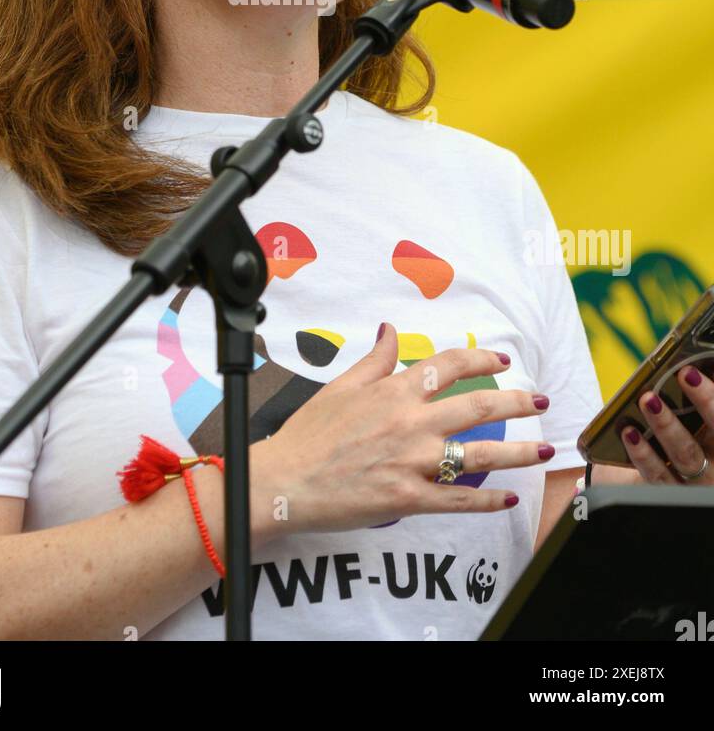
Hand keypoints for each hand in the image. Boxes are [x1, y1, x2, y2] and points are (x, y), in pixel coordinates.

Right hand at [256, 324, 554, 534]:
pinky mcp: (408, 499)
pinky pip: (457, 500)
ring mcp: (412, 462)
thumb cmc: (309, 434)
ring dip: (518, 451)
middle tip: (541, 400)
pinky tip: (509, 497)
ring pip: (478, 455)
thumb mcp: (339, 386)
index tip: (502, 358)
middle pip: (476, 407)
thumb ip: (373, 360)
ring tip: (545, 449)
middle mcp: (410, 423)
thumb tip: (390, 330)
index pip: (447, 366)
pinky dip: (487, 500)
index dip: (480, 358)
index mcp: (393, 392)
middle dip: (516, 402)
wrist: (285, 481)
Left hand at [612, 366, 713, 485]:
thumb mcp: (697, 424)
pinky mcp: (668, 493)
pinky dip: (642, 452)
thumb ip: (700, 400)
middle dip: (706, 402)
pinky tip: (630, 432)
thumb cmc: (685, 440)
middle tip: (685, 374)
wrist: (664, 481)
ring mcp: (695, 484)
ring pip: (686, 455)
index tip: (698, 371)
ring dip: (667, 424)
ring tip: (648, 399)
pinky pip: (656, 474)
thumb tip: (694, 364)